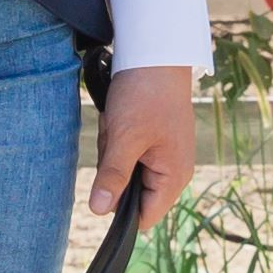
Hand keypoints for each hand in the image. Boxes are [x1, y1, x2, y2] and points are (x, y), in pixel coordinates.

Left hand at [89, 62, 204, 221]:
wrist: (155, 55)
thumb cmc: (145, 95)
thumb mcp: (123, 138)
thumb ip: (112, 177)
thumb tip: (98, 212)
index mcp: (173, 176)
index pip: (144, 217)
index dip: (120, 209)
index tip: (105, 183)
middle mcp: (173, 171)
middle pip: (130, 193)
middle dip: (114, 170)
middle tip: (116, 139)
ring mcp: (164, 155)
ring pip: (124, 171)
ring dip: (113, 150)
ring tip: (119, 123)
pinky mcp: (153, 141)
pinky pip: (126, 152)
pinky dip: (117, 138)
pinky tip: (119, 119)